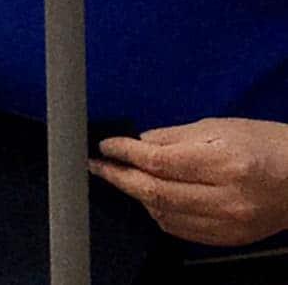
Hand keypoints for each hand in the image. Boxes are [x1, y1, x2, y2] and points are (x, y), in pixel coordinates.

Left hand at [93, 119, 287, 246]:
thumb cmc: (268, 145)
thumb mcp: (222, 127)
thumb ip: (176, 136)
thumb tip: (139, 142)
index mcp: (225, 163)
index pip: (158, 162)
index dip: (124, 153)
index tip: (105, 146)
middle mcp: (226, 198)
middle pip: (154, 192)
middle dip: (119, 177)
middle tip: (98, 165)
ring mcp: (228, 223)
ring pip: (162, 214)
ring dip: (136, 196)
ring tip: (123, 178)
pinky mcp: (229, 239)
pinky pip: (179, 229)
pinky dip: (158, 212)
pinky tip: (151, 198)